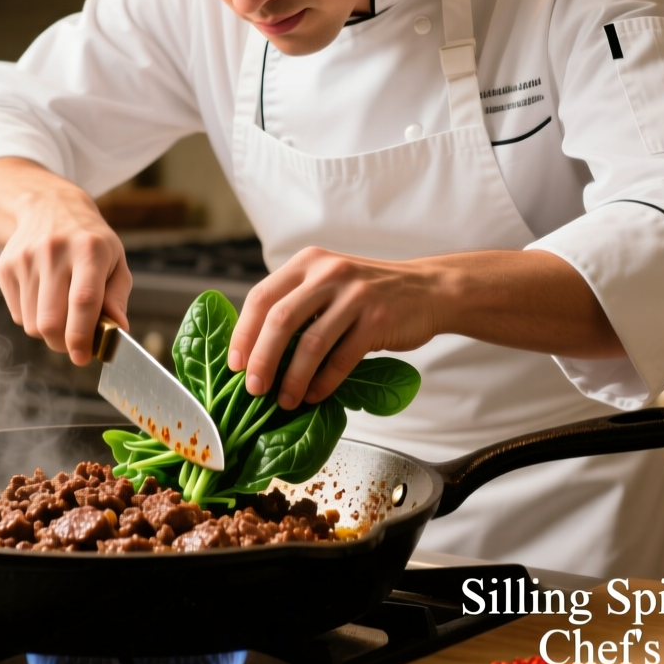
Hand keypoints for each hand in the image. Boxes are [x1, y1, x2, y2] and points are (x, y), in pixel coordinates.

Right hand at [0, 158, 130, 364]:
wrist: (48, 207)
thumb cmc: (90, 242)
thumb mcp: (115, 261)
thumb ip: (117, 297)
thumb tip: (118, 330)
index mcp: (89, 249)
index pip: (83, 301)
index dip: (82, 336)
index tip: (84, 357)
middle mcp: (54, 251)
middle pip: (51, 321)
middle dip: (63, 343)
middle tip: (75, 344)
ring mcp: (25, 259)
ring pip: (32, 324)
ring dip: (48, 332)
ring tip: (61, 313)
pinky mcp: (5, 268)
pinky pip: (18, 315)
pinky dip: (32, 318)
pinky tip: (44, 298)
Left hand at [228, 248, 444, 408]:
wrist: (429, 289)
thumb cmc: (370, 294)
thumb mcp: (329, 283)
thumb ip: (297, 304)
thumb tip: (255, 351)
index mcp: (308, 262)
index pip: (261, 297)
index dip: (243, 334)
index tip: (235, 364)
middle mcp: (328, 273)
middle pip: (279, 320)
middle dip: (262, 360)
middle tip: (254, 389)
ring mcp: (355, 295)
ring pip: (310, 344)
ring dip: (293, 379)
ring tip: (286, 400)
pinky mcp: (377, 319)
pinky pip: (341, 359)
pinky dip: (324, 382)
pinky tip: (315, 395)